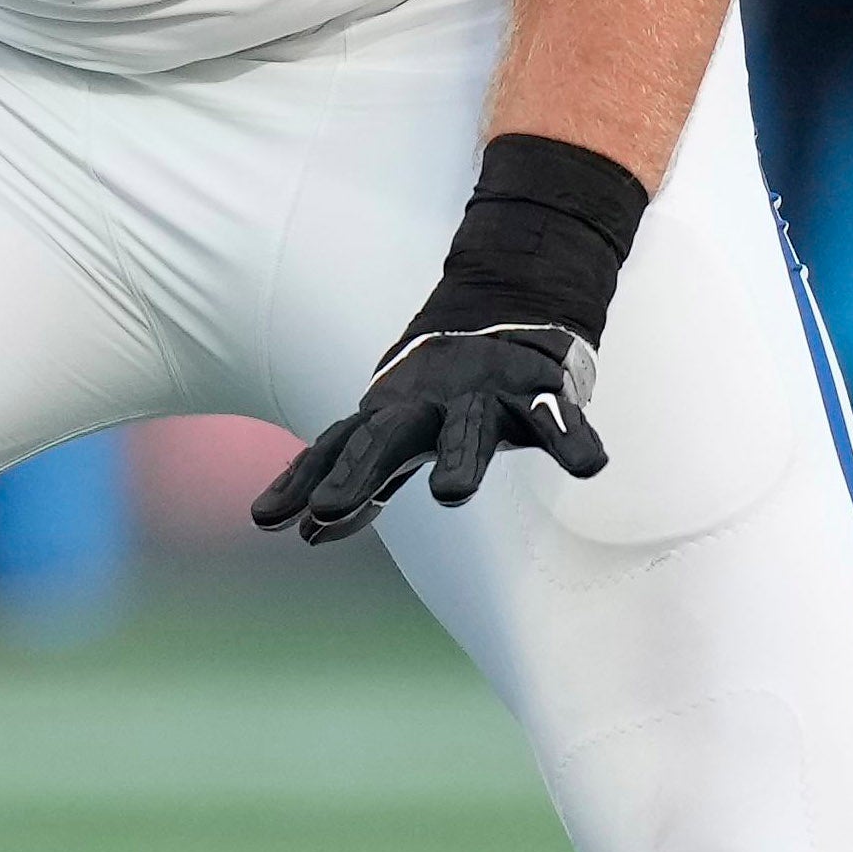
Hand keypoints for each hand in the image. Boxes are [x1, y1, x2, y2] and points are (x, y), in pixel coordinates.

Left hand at [250, 325, 606, 544]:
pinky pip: (557, 418)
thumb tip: (304, 535)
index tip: (265, 520)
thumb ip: (358, 486)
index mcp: (389, 419)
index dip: (301, 482)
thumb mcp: (393, 438)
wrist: (502, 316)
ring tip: (452, 497)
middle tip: (324, 509)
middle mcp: (429, 405)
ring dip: (460, 460)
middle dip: (356, 473)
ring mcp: (483, 395)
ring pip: (469, 429)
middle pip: (387, 437)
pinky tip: (588, 468)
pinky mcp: (539, 391)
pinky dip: (573, 440)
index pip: (336, 450)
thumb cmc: (437, 401)